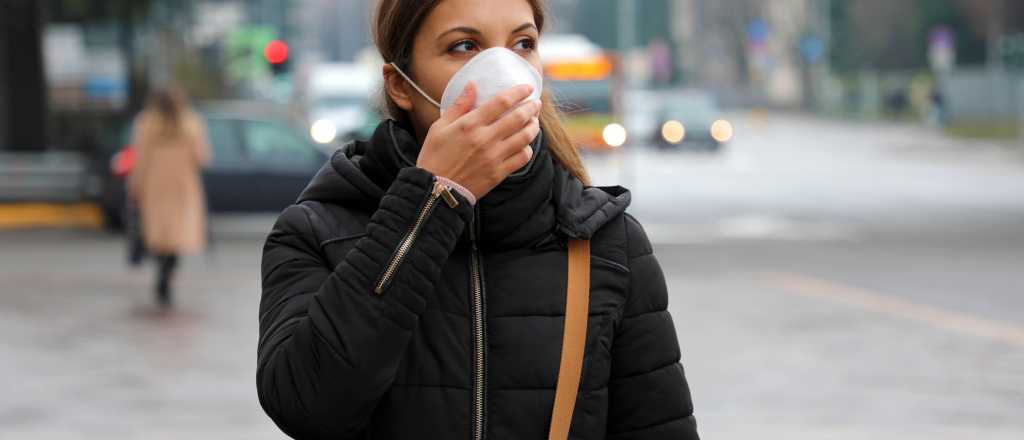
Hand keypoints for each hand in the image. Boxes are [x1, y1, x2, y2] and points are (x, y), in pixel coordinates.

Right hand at [416, 82, 540, 199]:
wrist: (434, 190)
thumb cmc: (434, 157)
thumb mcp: (439, 127)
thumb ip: (459, 105)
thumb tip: (472, 84)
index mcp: (470, 125)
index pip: (501, 102)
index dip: (518, 92)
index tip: (527, 88)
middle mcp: (485, 139)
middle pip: (518, 118)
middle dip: (531, 108)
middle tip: (536, 103)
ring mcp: (494, 157)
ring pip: (525, 138)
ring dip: (533, 127)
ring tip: (534, 121)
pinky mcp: (498, 173)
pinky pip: (522, 158)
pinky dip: (528, 149)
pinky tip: (525, 144)